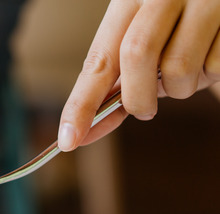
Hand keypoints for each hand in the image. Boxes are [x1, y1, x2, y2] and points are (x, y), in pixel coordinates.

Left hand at [58, 0, 219, 150]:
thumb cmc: (178, 22)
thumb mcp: (142, 35)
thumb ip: (118, 75)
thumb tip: (86, 128)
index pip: (98, 59)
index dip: (81, 104)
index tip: (69, 139)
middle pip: (136, 56)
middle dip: (137, 97)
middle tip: (144, 110)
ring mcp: (203, 2)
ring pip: (180, 69)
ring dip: (179, 88)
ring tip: (187, 70)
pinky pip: (215, 68)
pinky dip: (210, 75)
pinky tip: (211, 54)